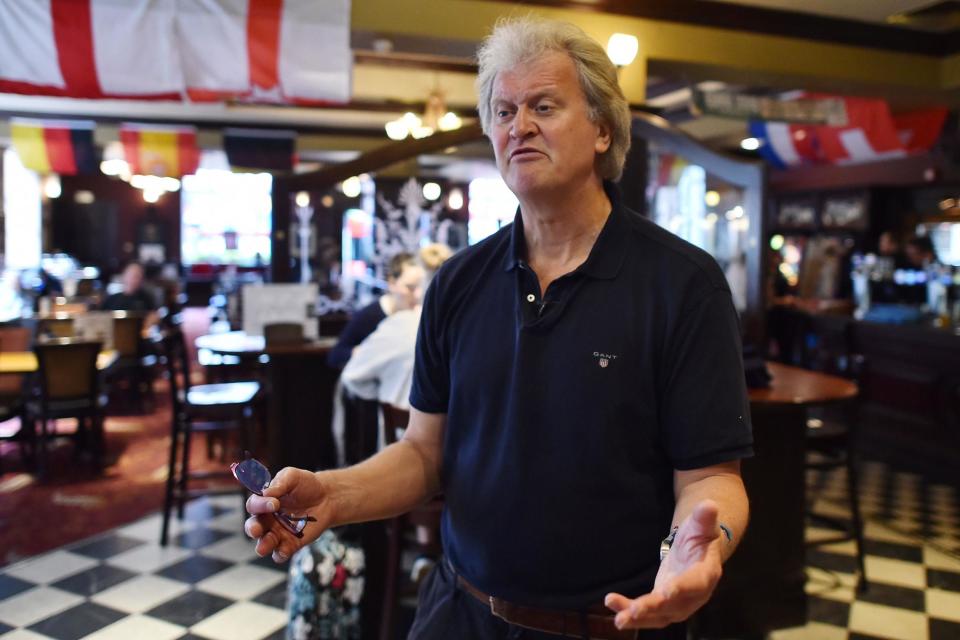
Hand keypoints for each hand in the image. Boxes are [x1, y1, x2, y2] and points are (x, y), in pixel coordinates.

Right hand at [243, 467, 335, 562]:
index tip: (274, 503)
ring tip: (264, 547)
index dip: (261, 505)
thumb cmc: (306, 485)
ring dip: (263, 546)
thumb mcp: (293, 477)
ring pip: (264, 543)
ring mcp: (278, 533)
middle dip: (252, 529)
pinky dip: (280, 553)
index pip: (254, 505)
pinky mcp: (290, 544)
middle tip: (256, 529)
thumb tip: (266, 492)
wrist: (326, 498)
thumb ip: (280, 483)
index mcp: (264, 503)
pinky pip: (280, 553)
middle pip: (253, 527)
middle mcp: (268, 519)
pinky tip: (284, 550)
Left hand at [604, 500, 723, 628]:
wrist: (697, 549)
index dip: (681, 589)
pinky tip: (612, 604)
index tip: (665, 592)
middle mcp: (694, 596)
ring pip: (659, 616)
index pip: (694, 584)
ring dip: (639, 619)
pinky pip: (648, 613)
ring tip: (618, 619)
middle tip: (633, 611)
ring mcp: (679, 604)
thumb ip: (704, 517)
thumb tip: (709, 505)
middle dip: (653, 609)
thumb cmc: (700, 534)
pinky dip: (630, 611)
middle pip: (674, 606)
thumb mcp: (701, 524)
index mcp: (706, 574)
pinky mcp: (664, 606)